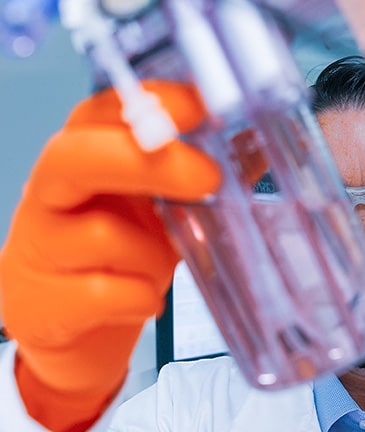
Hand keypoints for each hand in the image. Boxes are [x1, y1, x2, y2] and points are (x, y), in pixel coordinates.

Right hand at [0, 82, 219, 431]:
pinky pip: (106, 294)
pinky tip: (144, 300)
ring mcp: (40, 246)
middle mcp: (52, 193)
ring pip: (103, 235)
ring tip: (161, 268)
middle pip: (77, 156)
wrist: (73, 327)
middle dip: (147, 163)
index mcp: (83, 157)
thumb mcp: (162, 211)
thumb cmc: (122, 258)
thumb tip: (257, 144)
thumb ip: (199, 179)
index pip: (102, 112)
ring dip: (153, 256)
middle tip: (207, 177)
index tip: (198, 108)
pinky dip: (141, 299)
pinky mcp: (41, 300)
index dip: (150, 103)